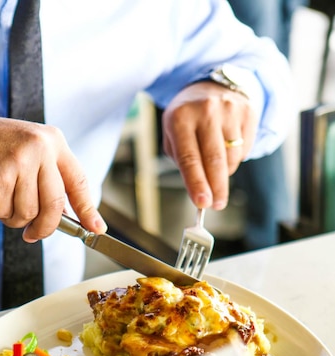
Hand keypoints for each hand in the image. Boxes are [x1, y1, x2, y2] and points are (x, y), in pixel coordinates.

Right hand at [0, 114, 106, 241]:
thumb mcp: (30, 152)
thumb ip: (50, 179)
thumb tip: (70, 217)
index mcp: (52, 141)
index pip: (78, 181)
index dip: (88, 209)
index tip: (97, 228)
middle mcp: (39, 149)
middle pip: (55, 205)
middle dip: (46, 227)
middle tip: (34, 235)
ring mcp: (18, 163)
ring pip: (28, 213)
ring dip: (13, 217)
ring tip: (0, 196)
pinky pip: (3, 213)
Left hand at [162, 81, 256, 210]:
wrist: (210, 86)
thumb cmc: (187, 119)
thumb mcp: (172, 135)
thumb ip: (182, 162)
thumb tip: (200, 192)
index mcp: (180, 118)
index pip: (190, 159)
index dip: (197, 184)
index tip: (203, 204)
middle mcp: (206, 111)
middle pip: (215, 160)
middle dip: (217, 188)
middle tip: (217, 205)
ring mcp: (229, 110)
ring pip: (232, 157)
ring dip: (224, 173)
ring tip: (215, 167)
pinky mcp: (247, 112)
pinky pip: (245, 149)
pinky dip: (235, 158)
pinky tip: (227, 149)